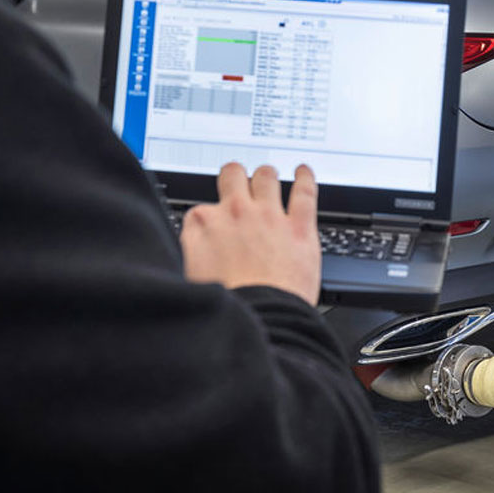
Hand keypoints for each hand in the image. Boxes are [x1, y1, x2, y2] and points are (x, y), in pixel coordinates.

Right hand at [179, 162, 321, 305]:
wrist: (260, 320)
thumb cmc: (227, 307)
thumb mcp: (187, 277)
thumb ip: (191, 254)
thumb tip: (192, 251)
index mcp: (204, 225)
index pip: (203, 209)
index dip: (210, 218)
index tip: (214, 223)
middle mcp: (236, 213)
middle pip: (233, 175)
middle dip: (235, 175)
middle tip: (238, 181)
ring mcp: (269, 217)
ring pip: (266, 177)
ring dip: (266, 175)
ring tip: (268, 175)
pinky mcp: (299, 227)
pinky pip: (304, 192)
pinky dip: (305, 178)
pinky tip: (304, 172)